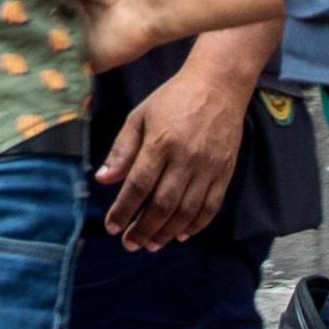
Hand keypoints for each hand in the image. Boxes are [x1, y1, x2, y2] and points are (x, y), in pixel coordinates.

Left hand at [97, 53, 252, 248]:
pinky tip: (181, 234)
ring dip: (167, 232)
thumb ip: (122, 149)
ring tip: (151, 244)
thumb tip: (103, 179)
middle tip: (130, 243)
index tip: (112, 227)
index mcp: (160, 141)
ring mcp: (208, 166)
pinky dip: (196, 225)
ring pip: (187, 211)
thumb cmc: (174, 98)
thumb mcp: (140, 115)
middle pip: (162, 204)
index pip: (138, 185)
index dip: (124, 210)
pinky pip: (211, 206)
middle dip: (143, 229)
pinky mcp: (225, 171)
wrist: (219, 85)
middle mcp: (186, 157)